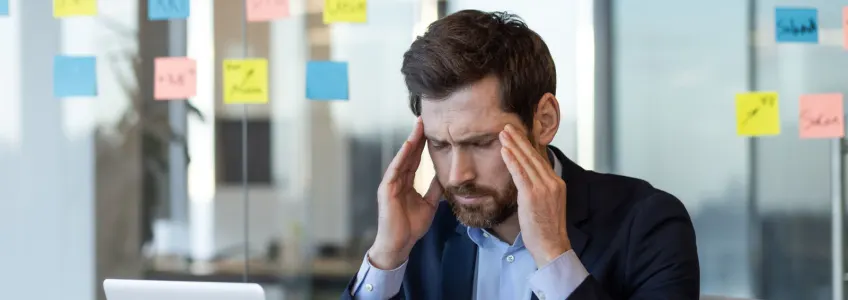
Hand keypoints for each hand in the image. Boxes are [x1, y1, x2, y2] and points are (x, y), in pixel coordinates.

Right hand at [369, 117, 442, 269]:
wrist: (399, 244)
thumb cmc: (411, 226)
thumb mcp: (429, 204)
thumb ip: (434, 189)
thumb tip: (444, 176)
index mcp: (406, 183)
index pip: (415, 159)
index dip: (422, 144)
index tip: (431, 129)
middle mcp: (397, 180)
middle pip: (408, 154)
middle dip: (416, 136)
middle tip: (424, 119)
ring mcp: (390, 183)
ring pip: (402, 158)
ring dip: (410, 142)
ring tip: (418, 126)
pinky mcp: (386, 189)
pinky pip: (395, 169)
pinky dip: (402, 156)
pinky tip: (409, 144)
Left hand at [499, 124, 570, 267]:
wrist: (552, 246)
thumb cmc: (546, 229)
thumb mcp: (547, 204)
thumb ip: (540, 189)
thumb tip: (528, 180)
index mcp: (557, 183)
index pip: (541, 159)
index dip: (529, 144)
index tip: (519, 133)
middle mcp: (552, 183)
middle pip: (534, 156)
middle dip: (520, 139)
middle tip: (508, 127)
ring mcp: (543, 188)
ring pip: (527, 161)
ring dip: (513, 145)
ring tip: (503, 133)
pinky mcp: (532, 196)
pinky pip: (520, 174)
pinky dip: (512, 160)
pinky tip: (504, 150)